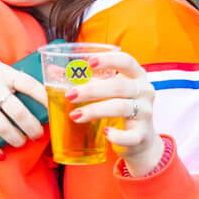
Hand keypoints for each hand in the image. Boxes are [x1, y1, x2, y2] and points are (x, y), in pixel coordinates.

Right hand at [0, 55, 45, 157]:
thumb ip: (11, 75)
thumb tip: (39, 84)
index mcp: (2, 73)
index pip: (29, 84)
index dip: (44, 97)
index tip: (55, 108)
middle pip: (19, 112)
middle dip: (32, 127)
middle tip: (38, 133)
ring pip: (3, 128)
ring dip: (16, 139)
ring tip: (22, 141)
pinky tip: (0, 155)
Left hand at [63, 50, 160, 173]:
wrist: (139, 138)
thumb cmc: (120, 106)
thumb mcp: (107, 90)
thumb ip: (85, 80)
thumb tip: (52, 71)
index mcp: (136, 76)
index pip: (126, 61)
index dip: (109, 60)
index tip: (89, 62)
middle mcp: (144, 91)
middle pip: (119, 86)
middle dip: (92, 89)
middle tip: (70, 95)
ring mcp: (145, 113)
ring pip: (121, 108)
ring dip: (95, 110)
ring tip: (75, 115)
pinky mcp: (142, 135)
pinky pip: (130, 136)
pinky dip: (117, 135)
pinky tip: (105, 133)